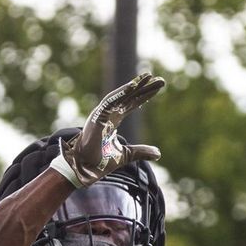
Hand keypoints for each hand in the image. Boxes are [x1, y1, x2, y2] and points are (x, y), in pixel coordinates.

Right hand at [55, 72, 165, 186]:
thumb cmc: (100, 161)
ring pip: (121, 96)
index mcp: (114, 120)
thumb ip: (141, 152)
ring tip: (148, 76)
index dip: (145, 95)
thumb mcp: (126, 155)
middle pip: (129, 97)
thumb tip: (158, 154)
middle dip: (144, 87)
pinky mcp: (97, 118)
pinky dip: (121, 94)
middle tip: (161, 79)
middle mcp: (108, 114)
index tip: (158, 86)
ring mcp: (102, 114)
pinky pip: (110, 102)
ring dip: (135, 86)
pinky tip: (133, 86)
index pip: (132, 104)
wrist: (84, 169)